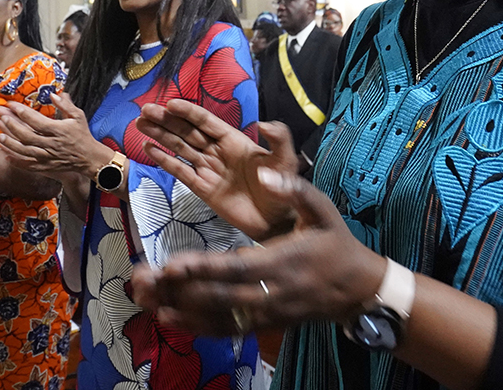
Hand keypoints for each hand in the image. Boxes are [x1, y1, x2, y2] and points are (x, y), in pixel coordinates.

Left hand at [0, 92, 113, 177]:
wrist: (89, 158)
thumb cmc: (82, 135)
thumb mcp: (78, 116)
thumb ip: (65, 105)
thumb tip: (53, 94)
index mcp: (59, 130)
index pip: (37, 121)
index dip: (23, 112)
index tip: (12, 105)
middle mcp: (52, 144)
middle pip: (27, 136)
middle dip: (12, 126)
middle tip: (1, 118)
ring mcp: (48, 157)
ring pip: (25, 151)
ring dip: (10, 144)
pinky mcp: (46, 166)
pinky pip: (28, 165)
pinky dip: (16, 161)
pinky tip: (6, 155)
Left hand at [132, 168, 385, 334]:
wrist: (357, 290)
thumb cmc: (336, 244)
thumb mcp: (323, 209)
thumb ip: (295, 190)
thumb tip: (264, 174)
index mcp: (282, 260)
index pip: (236, 268)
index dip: (203, 268)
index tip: (172, 265)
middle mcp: (270, 292)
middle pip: (219, 297)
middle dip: (180, 291)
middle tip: (145, 282)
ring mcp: (266, 313)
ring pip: (217, 317)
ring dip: (180, 311)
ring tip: (146, 301)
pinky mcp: (263, 324)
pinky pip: (226, 329)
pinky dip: (196, 326)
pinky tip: (168, 320)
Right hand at [135, 99, 297, 240]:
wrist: (276, 222)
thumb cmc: (283, 189)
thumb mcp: (285, 160)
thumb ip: (279, 139)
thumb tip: (263, 124)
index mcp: (234, 140)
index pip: (206, 122)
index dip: (188, 112)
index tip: (170, 104)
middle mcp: (217, 151)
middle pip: (187, 131)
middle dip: (166, 120)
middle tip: (145, 110)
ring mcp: (208, 169)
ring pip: (179, 148)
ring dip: (160, 135)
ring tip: (140, 124)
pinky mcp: (202, 188)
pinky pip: (180, 171)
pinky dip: (164, 160)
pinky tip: (149, 149)